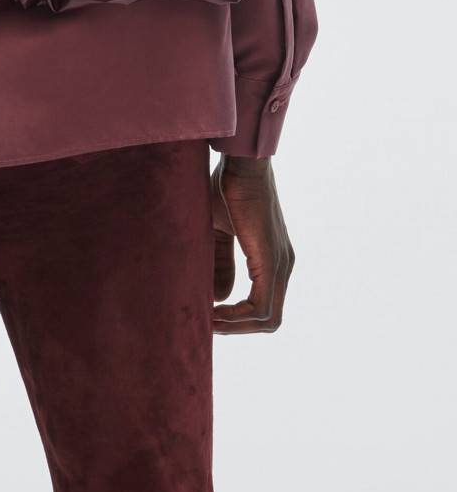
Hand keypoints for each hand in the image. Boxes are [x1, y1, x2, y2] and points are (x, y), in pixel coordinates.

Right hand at [211, 155, 294, 333]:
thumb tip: (220, 298)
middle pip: (270, 319)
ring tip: (208, 321)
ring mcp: (281, 264)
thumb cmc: (226, 188)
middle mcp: (283, 265)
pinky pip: (262, 306)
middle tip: (208, 326)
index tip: (210, 317)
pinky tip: (215, 312)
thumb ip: (222, 263)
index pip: (265, 305)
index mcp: (273, 258)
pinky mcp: (272, 260)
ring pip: (269, 318)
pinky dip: (238, 316)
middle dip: (238, 329)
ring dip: (237, 327)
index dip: (239, 319)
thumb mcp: (219, 230)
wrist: (240, 162)